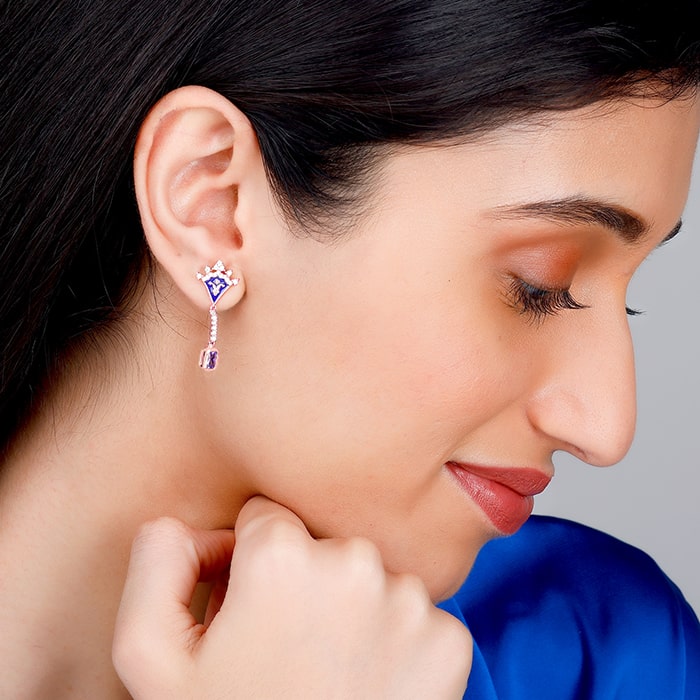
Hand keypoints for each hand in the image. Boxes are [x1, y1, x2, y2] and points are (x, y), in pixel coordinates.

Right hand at [113, 496, 471, 698]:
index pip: (263, 518)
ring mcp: (409, 601)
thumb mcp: (151, 659)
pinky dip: (394, 640)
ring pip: (368, 576)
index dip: (247, 563)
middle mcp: (354, 562)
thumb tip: (186, 525)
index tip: (248, 608)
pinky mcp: (448, 638)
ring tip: (325, 668)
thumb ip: (156, 564)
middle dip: (299, 580)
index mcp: (282, 556)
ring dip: (349, 608)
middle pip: (318, 543)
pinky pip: (414, 614)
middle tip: (283, 646)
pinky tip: (367, 682)